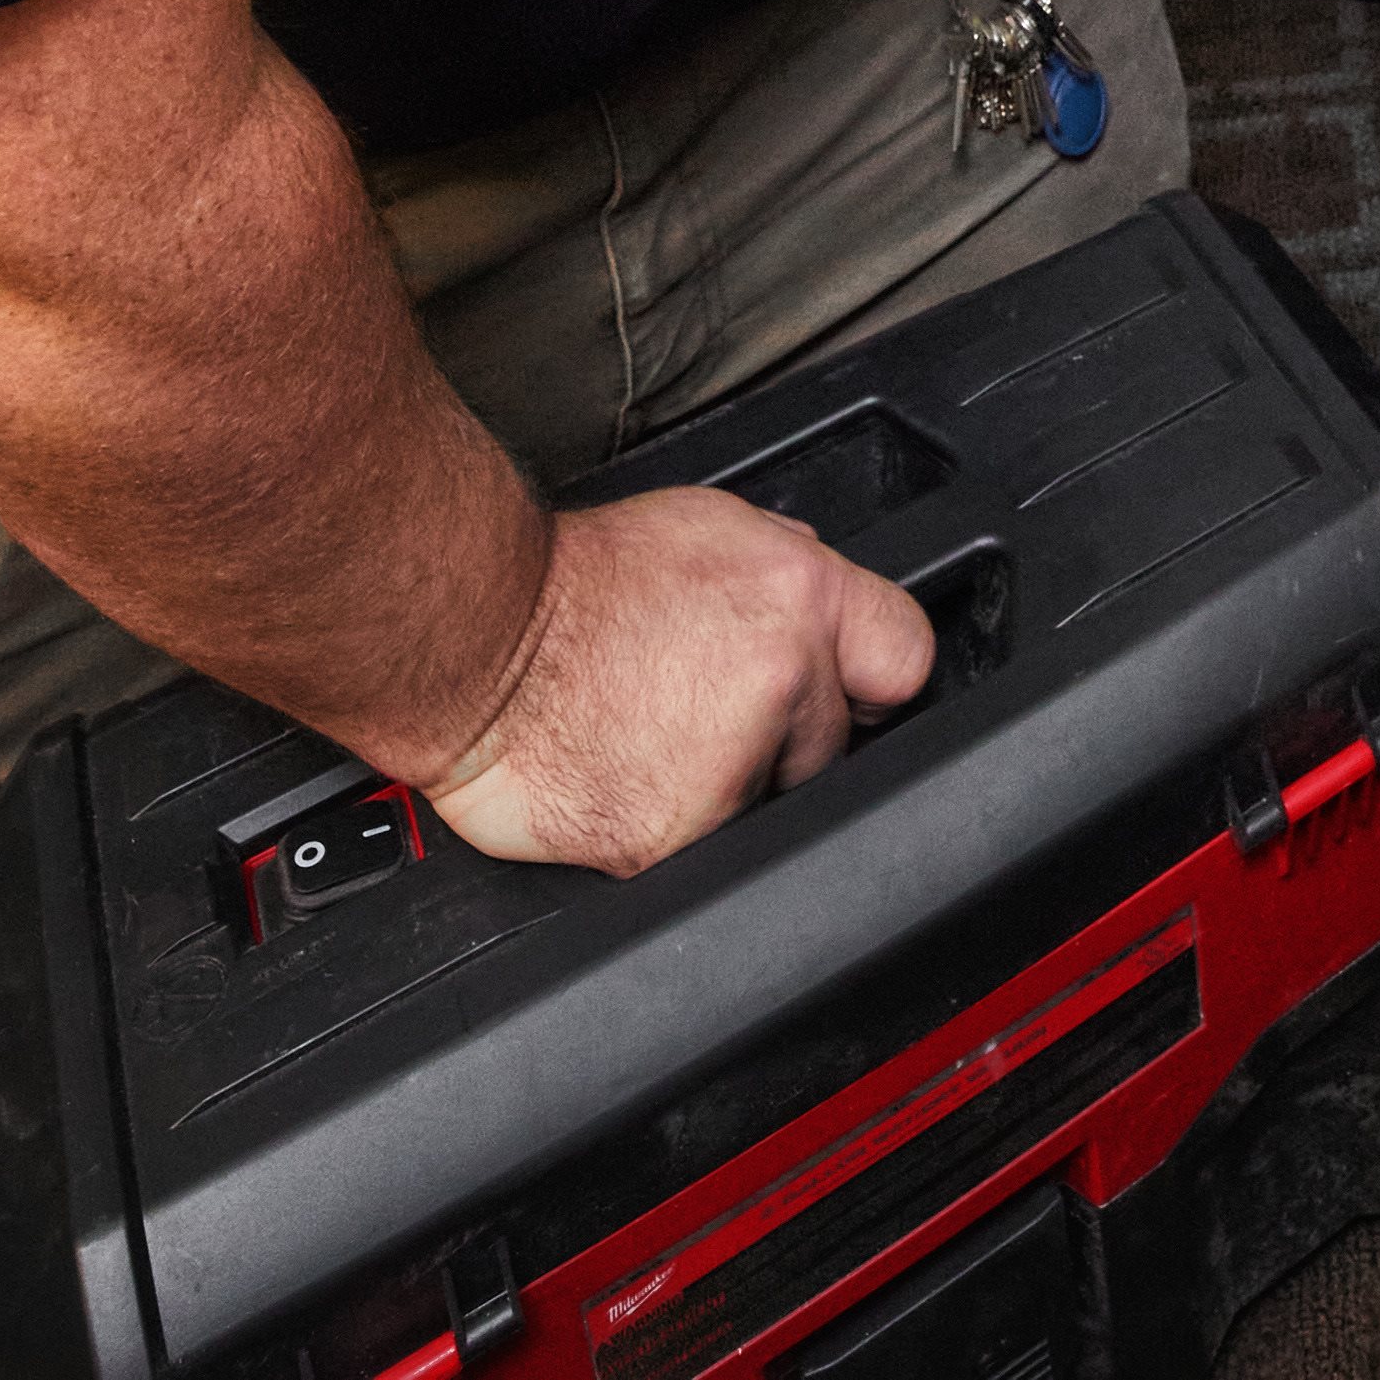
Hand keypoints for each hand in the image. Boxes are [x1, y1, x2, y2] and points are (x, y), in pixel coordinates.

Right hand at [412, 483, 940, 871]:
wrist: (474, 639)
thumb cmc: (573, 582)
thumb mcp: (706, 529)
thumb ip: (785, 573)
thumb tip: (822, 611)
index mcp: (800, 596)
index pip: (905, 657)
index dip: (876, 684)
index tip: (856, 699)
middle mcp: (783, 677)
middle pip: (832, 747)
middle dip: (783, 741)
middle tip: (698, 709)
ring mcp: (734, 765)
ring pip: (767, 806)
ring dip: (723, 790)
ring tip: (649, 737)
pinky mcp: (679, 836)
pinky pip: (701, 851)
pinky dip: (665, 828)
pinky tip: (623, 776)